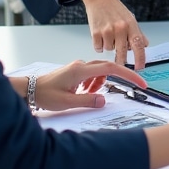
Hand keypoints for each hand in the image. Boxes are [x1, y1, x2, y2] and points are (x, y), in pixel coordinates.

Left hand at [33, 60, 147, 111]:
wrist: (28, 90)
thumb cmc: (44, 94)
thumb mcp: (67, 102)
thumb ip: (88, 101)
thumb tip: (104, 100)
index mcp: (81, 70)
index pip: (111, 69)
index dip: (128, 75)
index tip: (140, 82)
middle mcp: (80, 65)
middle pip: (107, 68)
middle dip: (120, 78)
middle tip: (133, 87)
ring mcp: (77, 67)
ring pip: (99, 72)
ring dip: (101, 84)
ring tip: (90, 95)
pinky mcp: (74, 71)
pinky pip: (91, 74)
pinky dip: (93, 83)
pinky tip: (84, 92)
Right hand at [75, 0, 148, 68]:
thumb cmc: (115, 8)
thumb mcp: (130, 18)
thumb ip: (137, 33)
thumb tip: (144, 45)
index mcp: (131, 25)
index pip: (138, 45)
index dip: (140, 58)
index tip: (140, 68)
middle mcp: (120, 28)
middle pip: (123, 52)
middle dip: (122, 60)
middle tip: (121, 61)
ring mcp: (107, 30)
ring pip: (109, 50)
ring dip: (109, 46)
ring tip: (108, 34)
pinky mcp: (95, 32)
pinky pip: (99, 48)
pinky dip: (99, 45)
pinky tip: (100, 35)